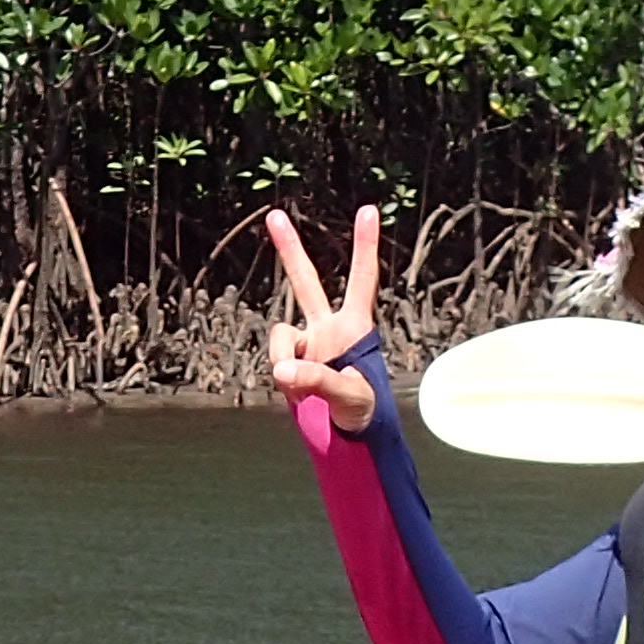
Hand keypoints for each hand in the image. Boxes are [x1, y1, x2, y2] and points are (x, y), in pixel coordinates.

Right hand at [266, 204, 382, 433]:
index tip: (368, 209)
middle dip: (289, 249)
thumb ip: (317, 381)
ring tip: (298, 383)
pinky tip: (294, 390)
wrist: (351, 434)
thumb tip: (281, 369)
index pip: (361, 279)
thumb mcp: (350, 396)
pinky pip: (275, 357)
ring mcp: (308, 343)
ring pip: (280, 330)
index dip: (365, 245)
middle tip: (275, 215)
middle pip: (305, 281)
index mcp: (355, 327)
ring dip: (281, 353)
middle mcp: (329, 327)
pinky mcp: (292, 361)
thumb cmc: (364, 411)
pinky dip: (281, 372)